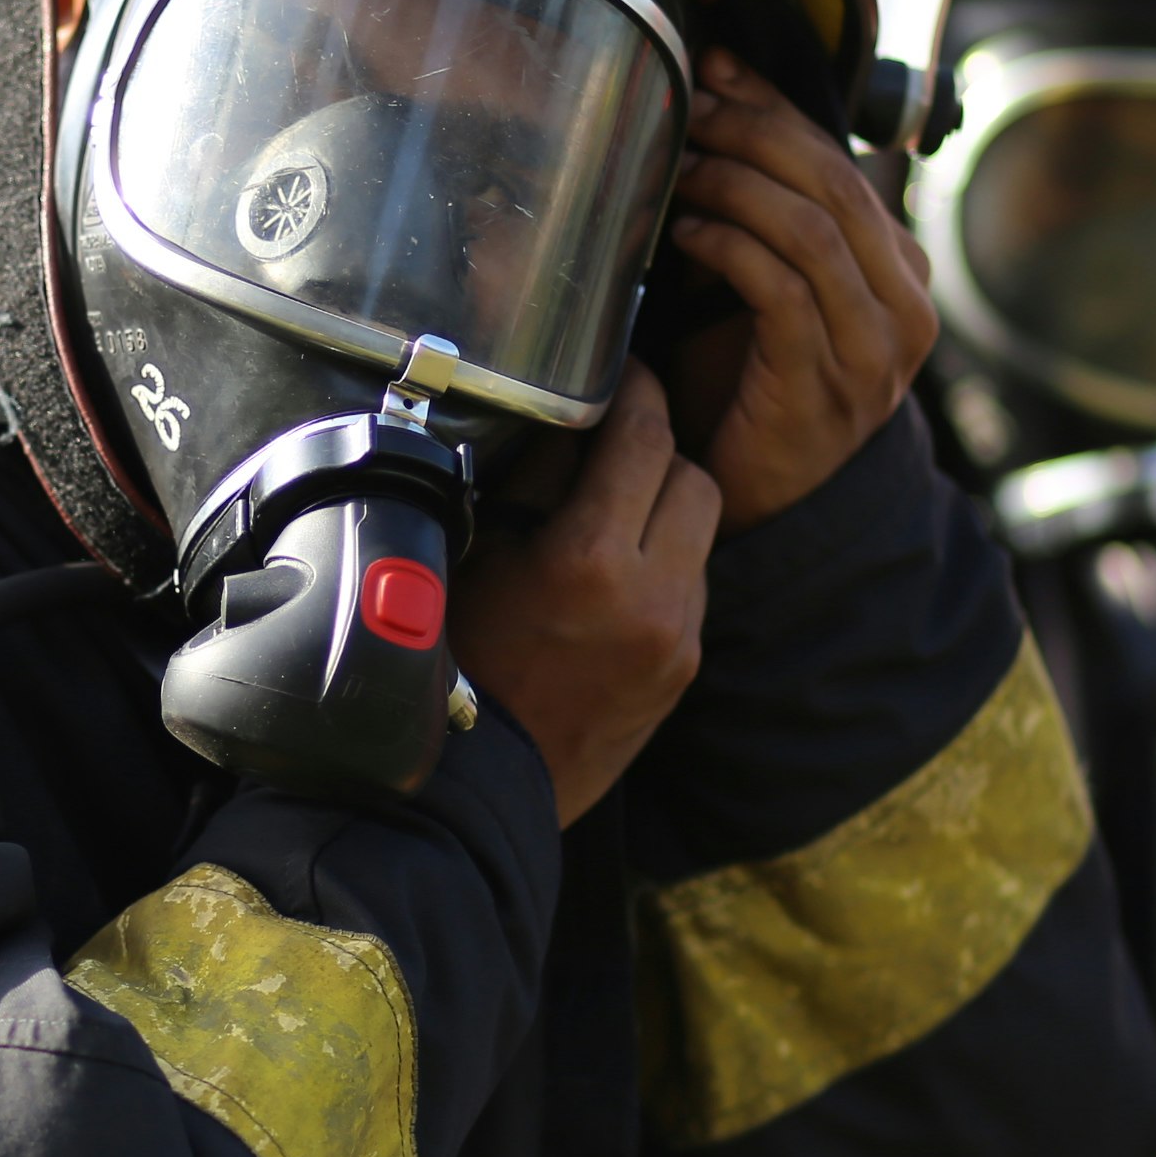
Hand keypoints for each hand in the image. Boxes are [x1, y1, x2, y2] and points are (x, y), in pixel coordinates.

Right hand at [449, 364, 718, 825]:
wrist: (478, 788)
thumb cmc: (452, 665)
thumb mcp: (475, 558)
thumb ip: (531, 485)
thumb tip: (566, 418)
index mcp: (590, 562)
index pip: (643, 436)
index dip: (635, 388)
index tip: (619, 368)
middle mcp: (652, 598)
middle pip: (693, 474)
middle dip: (659, 445)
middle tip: (616, 431)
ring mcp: (678, 638)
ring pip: (703, 528)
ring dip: (668, 503)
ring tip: (614, 502)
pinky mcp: (685, 669)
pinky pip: (693, 583)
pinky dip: (666, 560)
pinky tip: (617, 570)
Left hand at [662, 50, 938, 532]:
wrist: (767, 501)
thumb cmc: (754, 383)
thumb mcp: (772, 284)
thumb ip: (766, 213)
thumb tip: (719, 98)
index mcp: (901, 270)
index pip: (845, 161)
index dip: (779, 108)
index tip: (719, 69)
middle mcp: (907, 304)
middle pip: (834, 183)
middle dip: (755, 134)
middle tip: (691, 108)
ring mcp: (875, 347)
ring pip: (813, 229)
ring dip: (737, 184)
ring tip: (681, 167)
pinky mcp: (829, 381)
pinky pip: (783, 289)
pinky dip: (731, 247)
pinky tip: (687, 232)